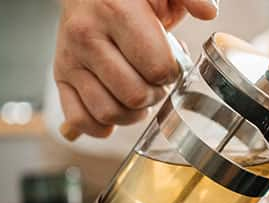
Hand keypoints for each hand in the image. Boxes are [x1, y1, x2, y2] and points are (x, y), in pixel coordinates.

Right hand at [54, 0, 217, 140]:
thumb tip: (208, 12)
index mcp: (116, 11)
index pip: (156, 68)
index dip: (171, 72)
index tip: (170, 63)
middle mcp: (87, 37)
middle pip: (134, 96)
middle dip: (154, 94)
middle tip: (155, 80)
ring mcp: (70, 59)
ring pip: (108, 113)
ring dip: (132, 113)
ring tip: (138, 93)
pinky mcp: (60, 76)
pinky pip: (79, 119)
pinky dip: (100, 126)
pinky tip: (115, 111)